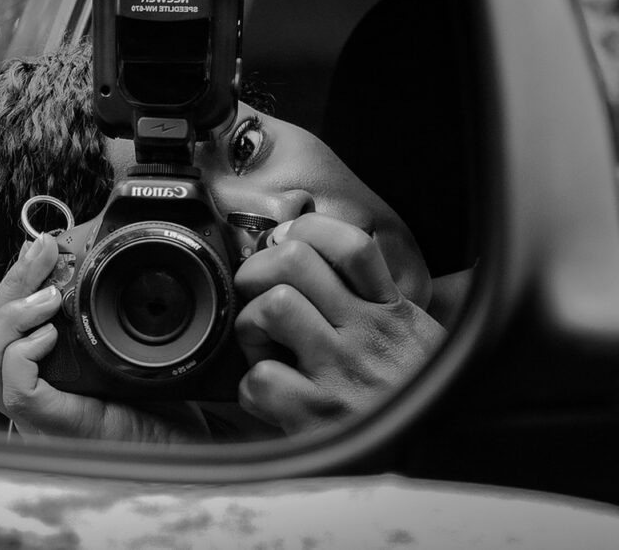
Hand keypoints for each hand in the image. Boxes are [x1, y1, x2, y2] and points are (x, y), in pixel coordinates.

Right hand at [0, 233, 208, 441]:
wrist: (193, 448)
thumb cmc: (162, 403)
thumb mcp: (128, 346)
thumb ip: (102, 314)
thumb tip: (89, 260)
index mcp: (44, 374)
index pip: (2, 325)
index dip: (11, 284)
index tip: (37, 248)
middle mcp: (34, 396)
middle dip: (9, 285)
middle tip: (40, 252)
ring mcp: (41, 417)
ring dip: (9, 318)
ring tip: (46, 297)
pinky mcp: (59, 429)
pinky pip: (18, 393)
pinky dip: (22, 357)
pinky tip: (47, 338)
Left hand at [233, 213, 443, 435]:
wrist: (438, 457)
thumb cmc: (413, 398)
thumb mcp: (416, 336)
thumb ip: (379, 297)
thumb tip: (339, 259)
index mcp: (388, 310)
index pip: (350, 243)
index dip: (304, 232)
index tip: (285, 246)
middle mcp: (367, 332)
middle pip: (294, 260)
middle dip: (257, 271)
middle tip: (256, 296)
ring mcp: (341, 372)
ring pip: (273, 307)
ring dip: (251, 325)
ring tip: (264, 347)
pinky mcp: (317, 415)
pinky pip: (261, 378)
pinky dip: (251, 389)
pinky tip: (270, 395)